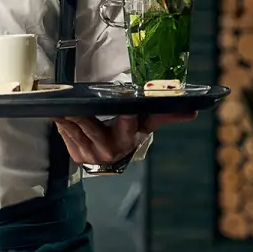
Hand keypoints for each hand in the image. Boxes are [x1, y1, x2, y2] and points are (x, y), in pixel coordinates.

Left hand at [52, 111, 195, 165]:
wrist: (116, 153)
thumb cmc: (131, 132)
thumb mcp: (147, 122)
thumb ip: (167, 114)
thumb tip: (193, 110)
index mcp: (129, 139)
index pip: (129, 121)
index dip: (127, 109)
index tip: (124, 95)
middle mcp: (111, 151)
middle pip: (94, 128)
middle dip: (83, 116)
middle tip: (74, 103)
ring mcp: (92, 155)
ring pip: (78, 132)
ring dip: (68, 119)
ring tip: (61, 105)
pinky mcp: (78, 156)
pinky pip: (68, 138)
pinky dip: (62, 126)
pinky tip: (59, 115)